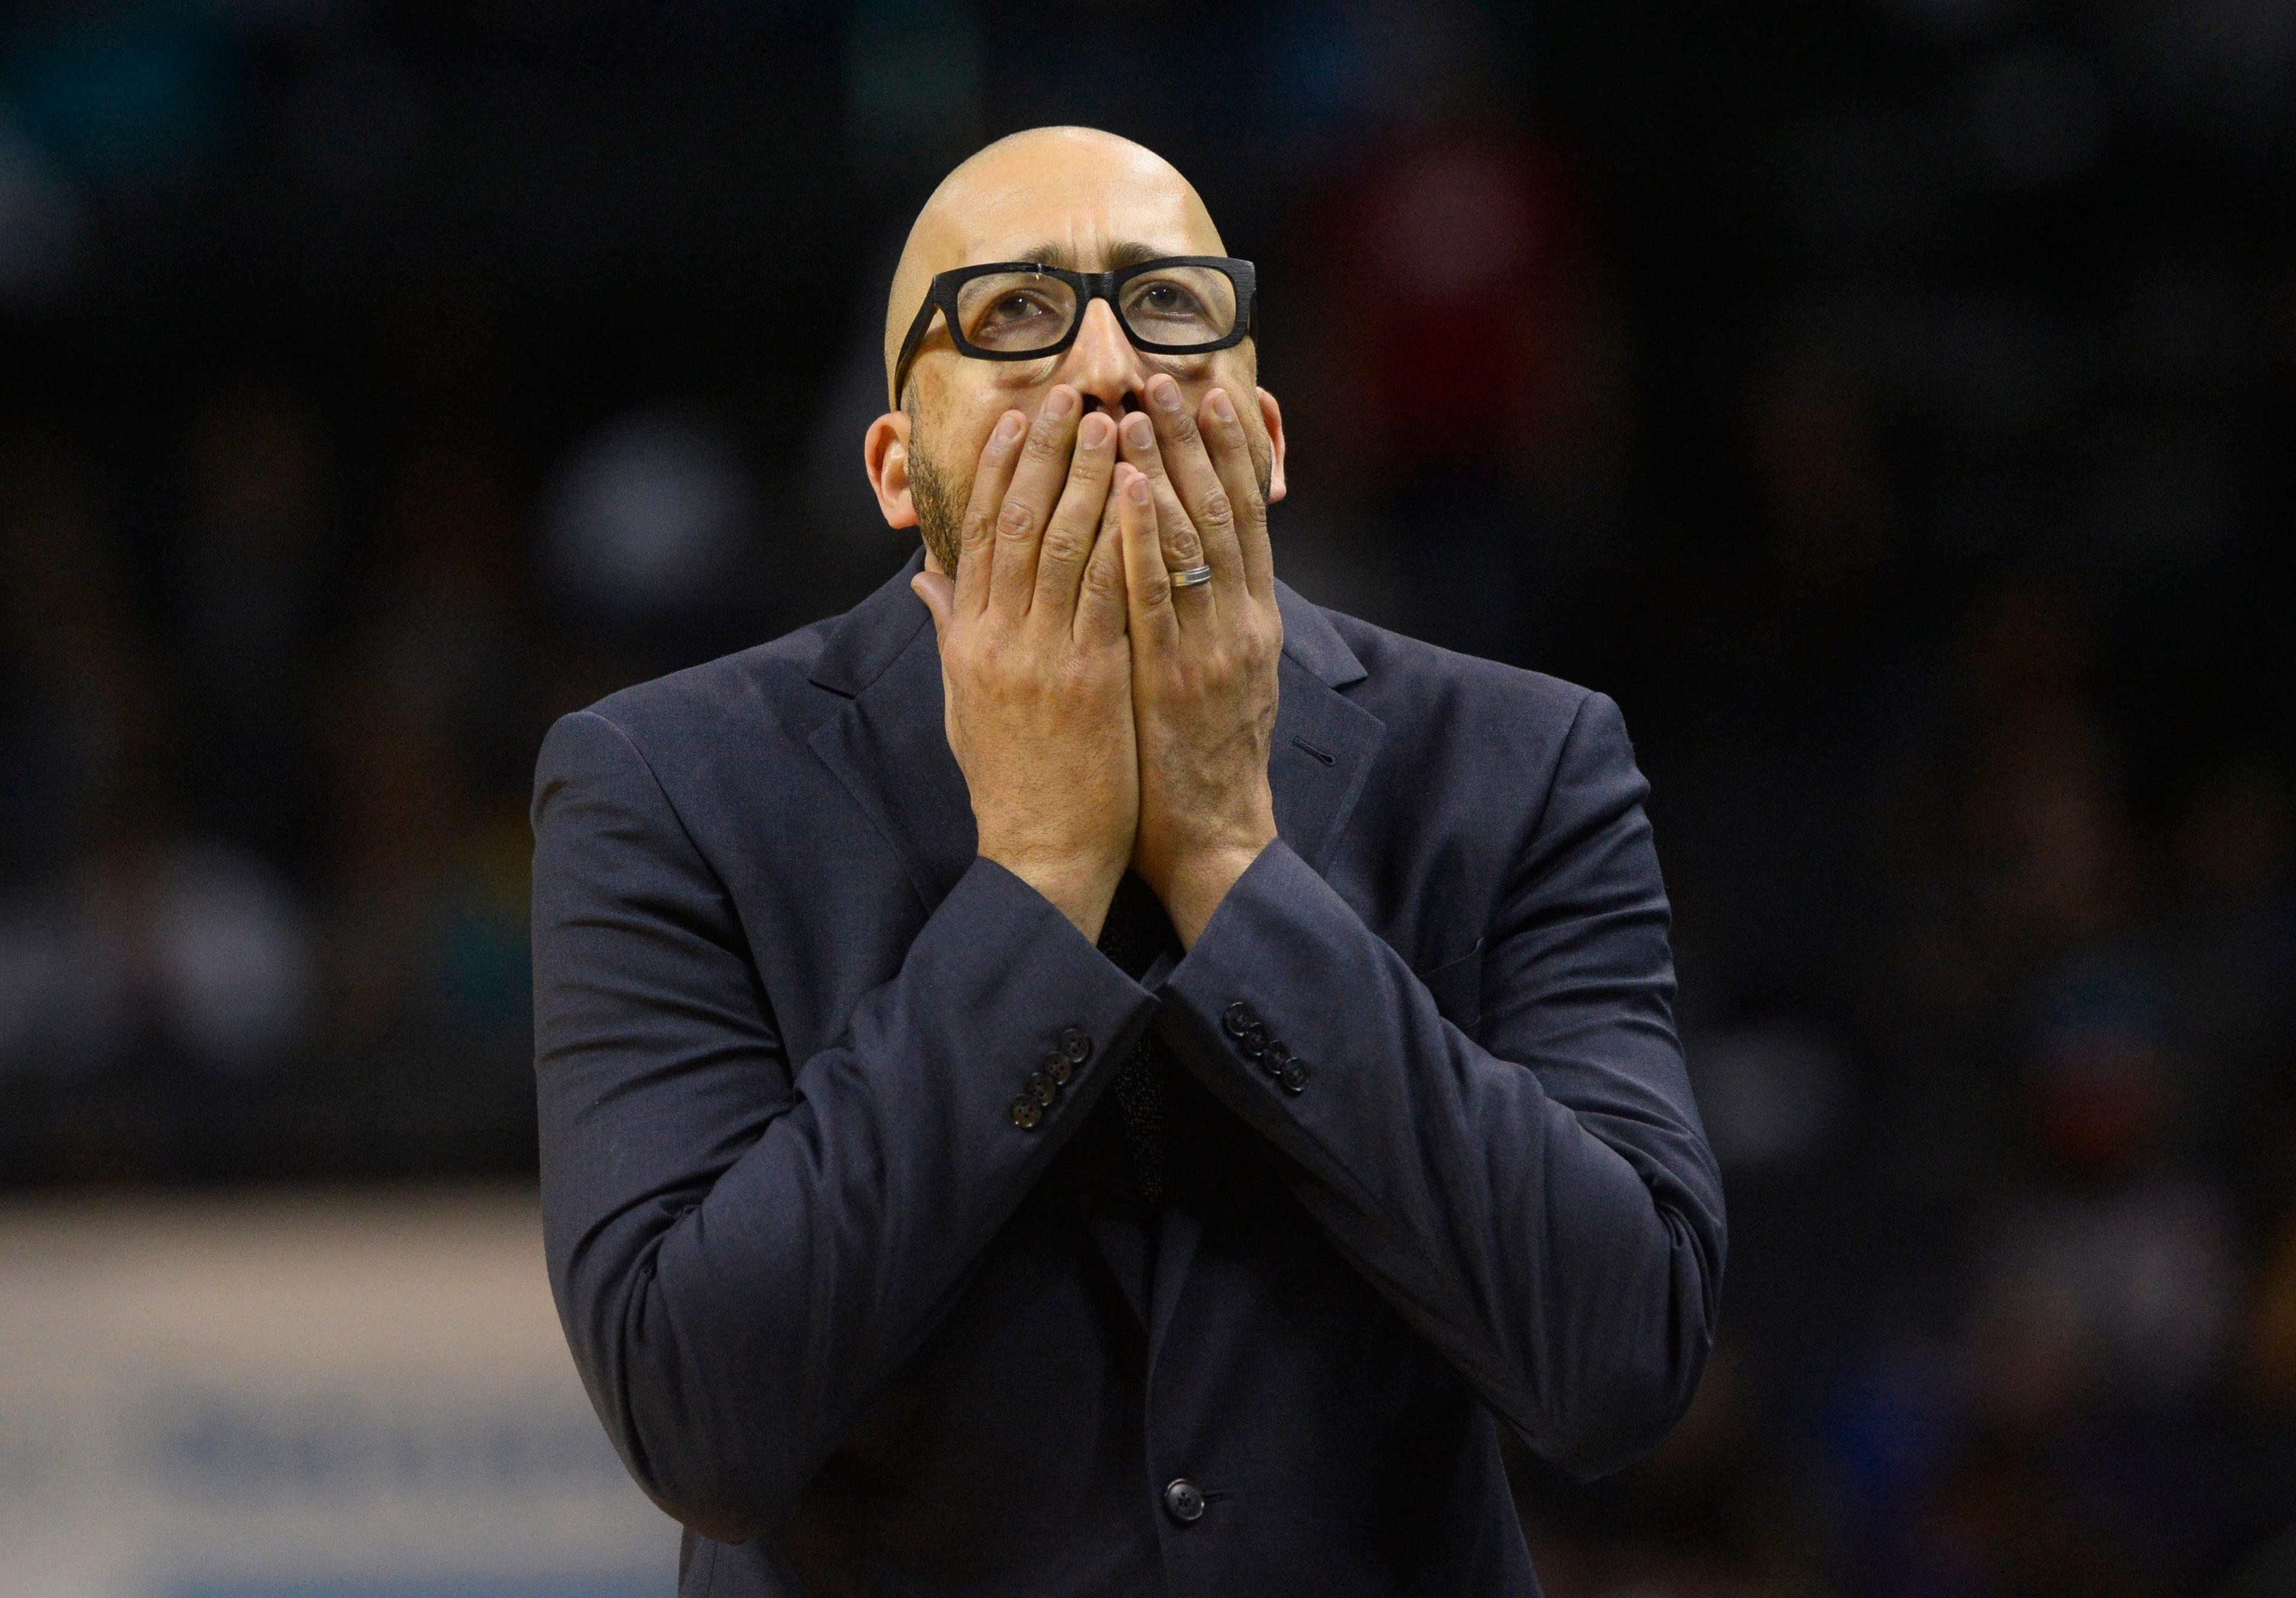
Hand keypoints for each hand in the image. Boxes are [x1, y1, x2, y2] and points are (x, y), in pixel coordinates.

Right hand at [911, 386, 1134, 942]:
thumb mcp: (963, 702)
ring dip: (1086, 475)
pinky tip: (1138, 490)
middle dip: (1043, 452)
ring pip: (1062, 544)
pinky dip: (1121, 534)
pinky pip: (1107, 590)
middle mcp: (998, 638)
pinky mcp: (1091, 678)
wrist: (1038, 854)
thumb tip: (927, 579)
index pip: (978, 534)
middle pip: (1016, 523)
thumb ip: (949, 633)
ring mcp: (1043, 656)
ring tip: (1109, 419)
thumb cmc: (1010, 781)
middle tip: (1067, 392)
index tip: (1015, 418)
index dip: (996, 470)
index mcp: (967, 640)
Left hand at [1113, 373, 1282, 947]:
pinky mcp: (1174, 675)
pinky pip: (1155, 593)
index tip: (1211, 392)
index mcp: (1251, 620)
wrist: (1216, 839)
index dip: (1228, 452)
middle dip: (1197, 439)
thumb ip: (1197, 620)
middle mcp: (1241, 622)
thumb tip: (1179, 569)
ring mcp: (1211, 647)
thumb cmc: (1199, 762)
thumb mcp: (1210, 678)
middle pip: (1222, 510)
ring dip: (1166, 466)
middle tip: (1169, 374)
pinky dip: (1141, 535)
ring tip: (1141, 407)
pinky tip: (1123, 487)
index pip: (1243, 517)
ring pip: (1192, 539)